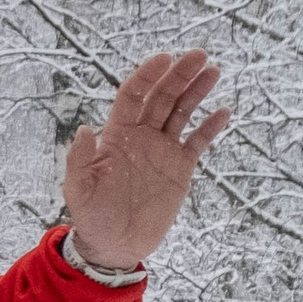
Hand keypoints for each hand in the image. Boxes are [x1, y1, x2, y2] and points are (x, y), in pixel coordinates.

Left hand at [63, 51, 230, 270]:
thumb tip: (84, 128)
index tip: (164, 59)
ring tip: (213, 71)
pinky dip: (210, 127)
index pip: (133, 95)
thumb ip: (80, 160)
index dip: (147, 76)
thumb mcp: (79, 190)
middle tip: (199, 55)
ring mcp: (162, 150)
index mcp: (118, 135)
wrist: (115, 246)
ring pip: (182, 112)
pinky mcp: (180, 168)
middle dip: (179, 75)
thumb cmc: (92, 217)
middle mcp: (142, 136)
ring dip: (196, 91)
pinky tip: (223, 112)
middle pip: (162, 97)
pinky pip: (197, 142)